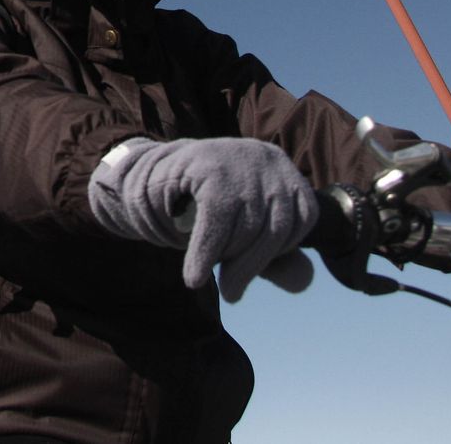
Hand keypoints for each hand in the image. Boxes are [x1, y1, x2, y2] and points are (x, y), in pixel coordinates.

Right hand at [88, 136, 318, 299]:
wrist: (146, 179)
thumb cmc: (203, 209)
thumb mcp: (245, 232)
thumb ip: (276, 258)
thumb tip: (303, 282)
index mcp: (282, 167)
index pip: (304, 216)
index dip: (284, 248)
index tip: (257, 264)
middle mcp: (265, 157)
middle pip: (276, 225)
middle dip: (252, 265)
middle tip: (233, 293)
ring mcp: (237, 159)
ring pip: (246, 227)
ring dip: (225, 259)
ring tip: (206, 273)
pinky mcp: (208, 168)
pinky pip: (215, 224)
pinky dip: (204, 255)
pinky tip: (193, 277)